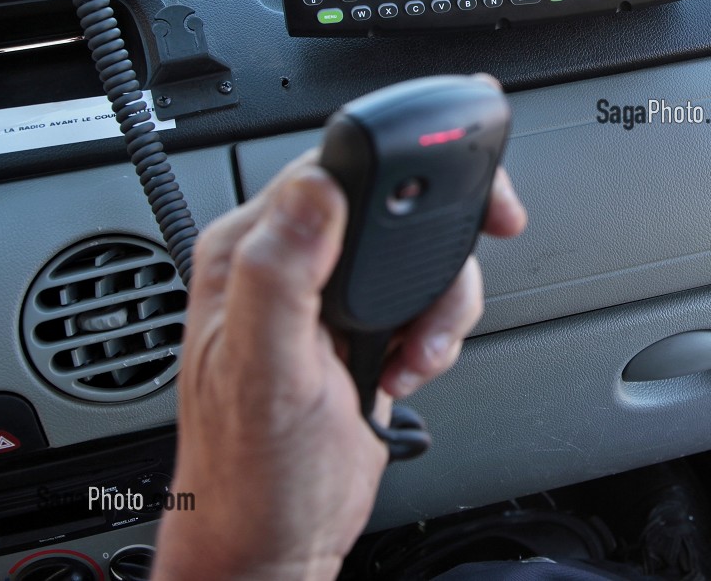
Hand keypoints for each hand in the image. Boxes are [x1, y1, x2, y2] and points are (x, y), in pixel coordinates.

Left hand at [153, 108, 525, 580]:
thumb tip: (315, 187)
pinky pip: (424, 296)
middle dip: (439, 249)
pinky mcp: (359, 328)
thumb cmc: (249, 476)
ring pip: (419, 253)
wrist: (273, 544)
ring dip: (439, 305)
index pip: (334, 168)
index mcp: (249, 252)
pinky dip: (437, 332)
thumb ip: (280, 273)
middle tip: (453, 295)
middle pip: (393, 205)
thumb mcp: (264, 373)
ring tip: (411, 355)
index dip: (403, 166)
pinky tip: (405, 368)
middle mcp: (287, 263)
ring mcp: (326, 297)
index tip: (461, 187)